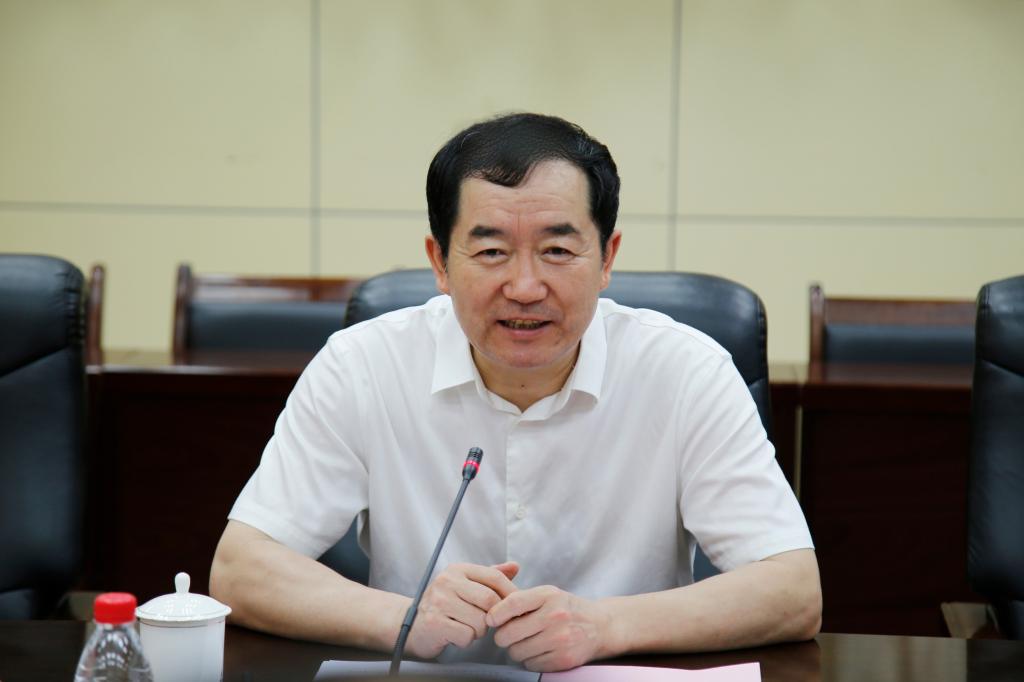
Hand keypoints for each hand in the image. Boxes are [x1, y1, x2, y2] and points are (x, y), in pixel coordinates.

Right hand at [404, 561, 518, 658]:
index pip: (494, 577)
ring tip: (467, 627)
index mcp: (458, 570)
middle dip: (494, 616)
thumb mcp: (466, 585)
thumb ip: (490, 577)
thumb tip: (515, 566)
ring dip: (479, 631)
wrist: (412, 624)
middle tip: (487, 621)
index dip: (510, 593)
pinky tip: (456, 635)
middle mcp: (447, 581)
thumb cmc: (445, 605)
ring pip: (480, 621)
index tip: (514, 607)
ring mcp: (439, 601)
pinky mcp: (434, 622)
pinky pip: (467, 635)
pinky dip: (466, 640)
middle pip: (490, 600)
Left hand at [487, 585, 610, 671]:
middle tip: (510, 634)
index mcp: (549, 596)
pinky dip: (531, 660)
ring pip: (517, 652)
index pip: (513, 603)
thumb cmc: (567, 609)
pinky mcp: (563, 659)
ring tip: (529, 641)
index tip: (491, 619)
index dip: (496, 614)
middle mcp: (555, 616)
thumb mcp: (548, 595)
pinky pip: (531, 665)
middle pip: (509, 634)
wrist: (599, 626)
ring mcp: (560, 639)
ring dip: (518, 649)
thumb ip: (522, 600)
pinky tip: (541, 650)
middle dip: (504, 636)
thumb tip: (491, 614)